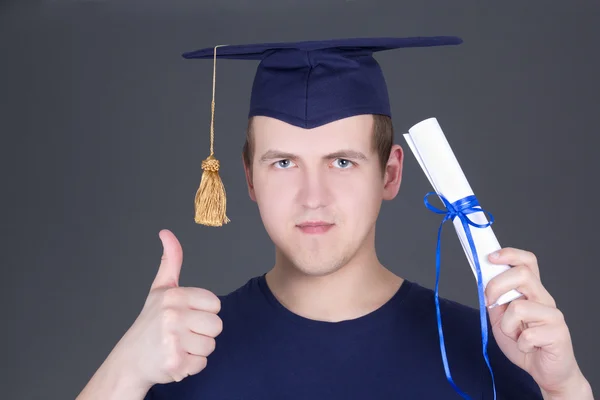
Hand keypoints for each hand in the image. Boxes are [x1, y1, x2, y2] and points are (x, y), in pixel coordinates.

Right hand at [116, 229, 222, 386]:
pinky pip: (201, 364)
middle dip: (203, 333)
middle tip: (182, 334)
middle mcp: (172, 316)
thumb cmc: (150, 323)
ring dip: (197, 350)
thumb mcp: (160, 289)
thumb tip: (166, 233)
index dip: (203, 312)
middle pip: (217, 326)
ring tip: (178, 346)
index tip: (185, 315)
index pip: (215, 305)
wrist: (131, 360)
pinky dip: (191, 366)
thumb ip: (170, 261)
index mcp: (174, 296)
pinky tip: (175, 359)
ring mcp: (172, 340)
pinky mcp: (174, 362)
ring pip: (210, 346)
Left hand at [485, 247, 591, 398]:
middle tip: (489, 301)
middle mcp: (543, 298)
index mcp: (531, 291)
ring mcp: (553, 315)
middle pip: (523, 274)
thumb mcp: (500, 317)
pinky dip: (519, 343)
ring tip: (513, 334)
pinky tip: (527, 347)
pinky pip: (527, 334)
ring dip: (506, 324)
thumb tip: (481, 279)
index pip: (527, 261)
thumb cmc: (523, 342)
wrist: (546, 371)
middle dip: (497, 285)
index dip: (509, 254)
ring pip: (519, 307)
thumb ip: (494, 299)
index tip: (490, 257)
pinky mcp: (558, 333)